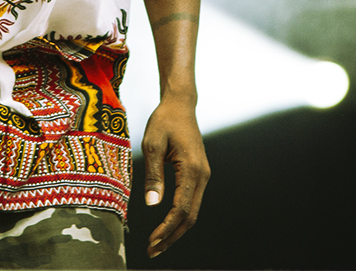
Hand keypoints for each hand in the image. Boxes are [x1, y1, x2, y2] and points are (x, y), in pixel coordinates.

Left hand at [139, 96, 209, 258]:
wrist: (180, 104)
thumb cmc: (163, 120)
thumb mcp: (152, 144)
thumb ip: (153, 174)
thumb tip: (152, 205)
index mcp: (193, 170)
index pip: (181, 209)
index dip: (166, 228)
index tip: (152, 241)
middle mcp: (203, 176)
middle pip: (191, 217)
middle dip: (172, 236)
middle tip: (152, 251)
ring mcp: (203, 176)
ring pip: (192, 212)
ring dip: (176, 230)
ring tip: (157, 244)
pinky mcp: (199, 175)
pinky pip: (191, 202)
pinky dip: (179, 218)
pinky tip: (165, 226)